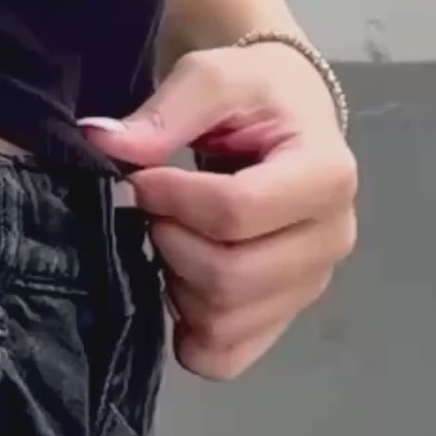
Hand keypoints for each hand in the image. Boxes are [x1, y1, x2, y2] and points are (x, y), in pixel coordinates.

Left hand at [79, 43, 357, 382]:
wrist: (285, 117)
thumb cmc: (254, 93)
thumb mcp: (213, 76)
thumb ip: (163, 112)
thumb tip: (102, 141)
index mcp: (329, 175)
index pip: (237, 213)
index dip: (172, 200)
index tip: (142, 178)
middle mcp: (333, 239)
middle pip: (231, 277)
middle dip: (171, 244)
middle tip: (155, 212)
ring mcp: (310, 285)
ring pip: (225, 323)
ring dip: (177, 284)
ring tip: (174, 239)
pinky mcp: (283, 317)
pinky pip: (227, 358)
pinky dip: (190, 332)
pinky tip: (181, 287)